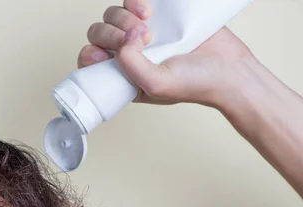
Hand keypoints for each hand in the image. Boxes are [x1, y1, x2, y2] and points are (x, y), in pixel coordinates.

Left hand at [78, 0, 255, 107]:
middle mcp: (128, 54)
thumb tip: (123, 40)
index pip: (89, 60)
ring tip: (149, 28)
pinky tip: (147, 10)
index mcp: (121, 76)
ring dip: (123, 17)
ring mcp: (140, 33)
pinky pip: (131, 1)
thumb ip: (131, 67)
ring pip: (112, 15)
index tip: (105, 55)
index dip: (91, 54)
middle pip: (98, 33)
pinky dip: (133, 2)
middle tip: (142, 41)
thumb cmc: (194, 84)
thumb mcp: (156, 85)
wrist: (229, 69)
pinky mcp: (156, 15)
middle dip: (112, 34)